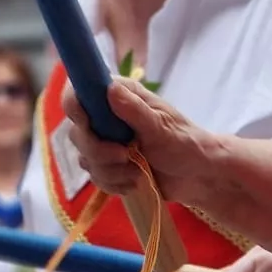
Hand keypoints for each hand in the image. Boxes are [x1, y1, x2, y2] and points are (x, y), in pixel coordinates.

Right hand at [61, 78, 222, 205]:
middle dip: (98, 150)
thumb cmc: (185, 144)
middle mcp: (107, 116)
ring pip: (85, 158)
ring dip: (110, 171)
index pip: (79, 91)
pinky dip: (113, 183)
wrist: (197, 176)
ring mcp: (106, 142)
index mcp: (120, 96)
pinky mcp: (108, 165)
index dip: (74, 106)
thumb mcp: (161, 127)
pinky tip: (134, 182)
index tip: (86, 123)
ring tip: (138, 172)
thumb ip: (134, 110)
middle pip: (77, 131)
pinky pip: (94, 176)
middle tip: (125, 156)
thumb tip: (109, 89)